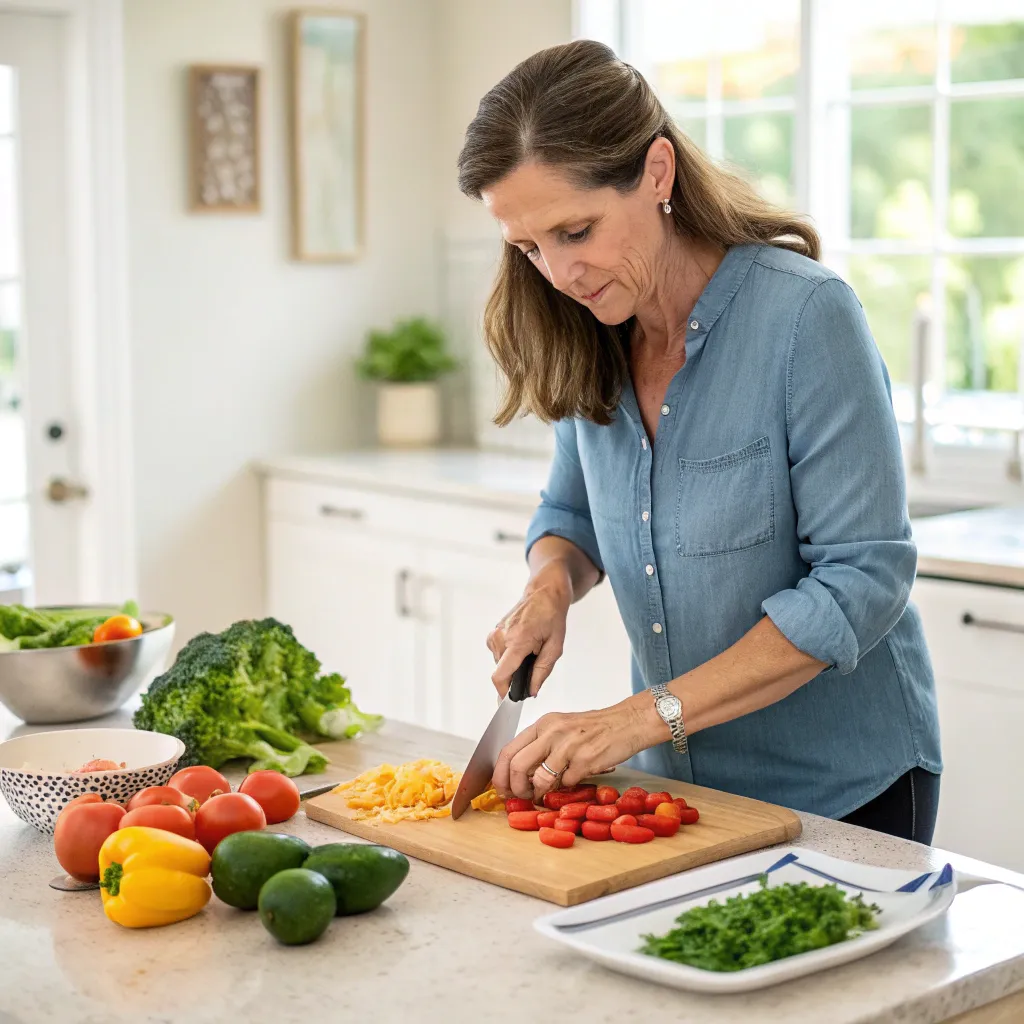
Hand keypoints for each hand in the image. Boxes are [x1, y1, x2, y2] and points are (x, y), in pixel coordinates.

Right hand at [487, 561, 571, 697]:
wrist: (544, 594)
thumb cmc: (551, 616)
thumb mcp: (555, 647)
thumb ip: (542, 672)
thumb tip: (531, 691)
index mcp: (517, 640)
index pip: (500, 675)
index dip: (503, 693)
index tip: (509, 702)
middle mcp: (501, 637)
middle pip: (502, 672)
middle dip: (516, 675)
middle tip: (533, 662)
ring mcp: (495, 634)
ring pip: (500, 664)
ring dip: (514, 664)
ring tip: (530, 649)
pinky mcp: (493, 633)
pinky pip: (499, 654)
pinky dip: (510, 656)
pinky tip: (522, 644)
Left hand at [492, 698, 664, 800]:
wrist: (626, 722)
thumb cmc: (594, 728)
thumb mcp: (561, 729)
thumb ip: (541, 747)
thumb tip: (520, 775)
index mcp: (543, 724)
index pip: (509, 749)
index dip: (500, 773)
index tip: (502, 787)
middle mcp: (552, 732)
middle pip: (517, 765)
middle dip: (515, 787)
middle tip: (521, 795)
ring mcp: (569, 746)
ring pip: (541, 779)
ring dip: (541, 792)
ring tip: (547, 792)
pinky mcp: (585, 760)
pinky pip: (567, 784)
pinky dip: (567, 788)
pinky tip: (575, 778)